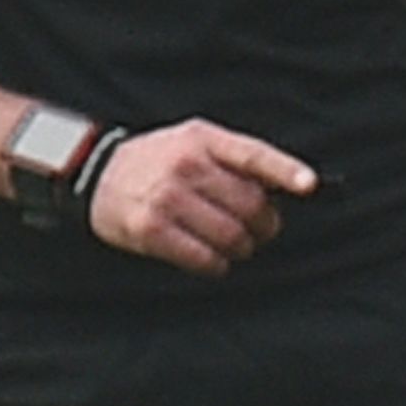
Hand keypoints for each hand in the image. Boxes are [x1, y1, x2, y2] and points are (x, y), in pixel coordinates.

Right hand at [86, 119, 313, 272]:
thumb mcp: (192, 142)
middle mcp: (185, 165)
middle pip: (251, 205)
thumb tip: (287, 190)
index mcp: (202, 139)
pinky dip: (217, 265)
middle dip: (264, 225)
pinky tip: (212, 259)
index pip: (253, 154)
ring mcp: (166, 197)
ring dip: (242, 249)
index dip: (286, 171)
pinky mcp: (151, 229)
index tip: (311, 186)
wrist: (95, 175)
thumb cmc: (157, 162)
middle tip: (259, 231)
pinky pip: (205, 259)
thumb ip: (234, 160)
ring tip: (234, 245)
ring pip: (232, 237)